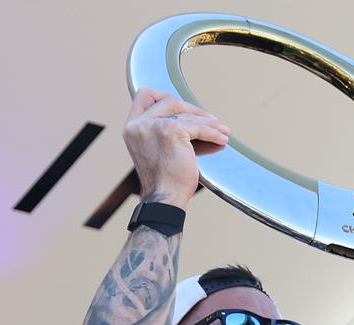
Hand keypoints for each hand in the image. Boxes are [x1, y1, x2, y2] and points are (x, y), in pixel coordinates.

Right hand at [123, 87, 229, 207]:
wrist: (163, 200)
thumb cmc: (164, 183)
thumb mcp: (154, 151)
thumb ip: (160, 132)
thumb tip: (187, 119)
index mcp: (132, 128)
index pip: (143, 96)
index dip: (163, 96)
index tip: (182, 106)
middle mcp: (139, 124)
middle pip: (169, 100)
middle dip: (191, 109)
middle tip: (209, 120)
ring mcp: (154, 125)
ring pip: (186, 115)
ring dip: (208, 122)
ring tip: (221, 131)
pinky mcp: (171, 131)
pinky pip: (197, 127)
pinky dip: (212, 133)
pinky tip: (221, 138)